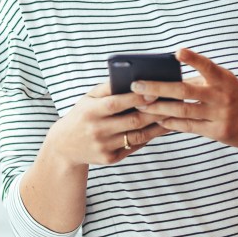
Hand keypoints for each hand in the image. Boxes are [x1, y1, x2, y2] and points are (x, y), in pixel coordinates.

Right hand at [47, 80, 171, 165]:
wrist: (65, 145)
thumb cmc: (82, 115)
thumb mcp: (88, 98)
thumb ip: (107, 88)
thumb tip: (132, 77)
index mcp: (90, 111)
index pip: (116, 103)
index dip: (136, 98)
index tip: (155, 91)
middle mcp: (97, 130)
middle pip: (132, 121)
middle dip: (155, 112)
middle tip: (173, 103)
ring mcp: (104, 147)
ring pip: (138, 136)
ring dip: (158, 126)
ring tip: (172, 115)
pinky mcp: (110, 159)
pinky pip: (134, 146)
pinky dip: (149, 137)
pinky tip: (160, 128)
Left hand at [131, 48, 237, 148]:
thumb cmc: (237, 97)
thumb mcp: (226, 83)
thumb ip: (201, 79)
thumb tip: (167, 77)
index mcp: (223, 79)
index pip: (207, 66)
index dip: (193, 59)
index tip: (178, 52)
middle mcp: (222, 96)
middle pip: (184, 90)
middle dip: (157, 87)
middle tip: (136, 85)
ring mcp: (220, 115)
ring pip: (182, 111)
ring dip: (158, 108)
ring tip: (140, 105)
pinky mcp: (218, 132)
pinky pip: (189, 127)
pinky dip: (171, 122)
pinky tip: (157, 119)